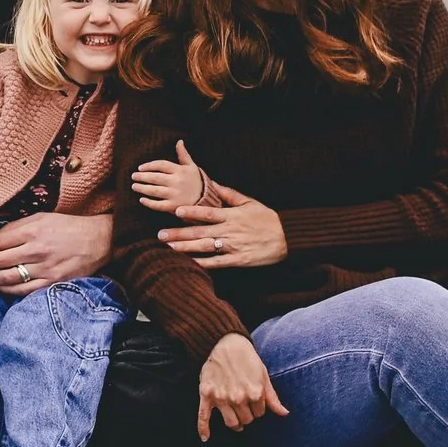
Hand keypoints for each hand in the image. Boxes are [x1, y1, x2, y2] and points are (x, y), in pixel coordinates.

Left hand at [0, 212, 115, 296]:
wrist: (98, 241)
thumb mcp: (41, 218)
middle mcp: (36, 251)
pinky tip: (0, 286)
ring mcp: (44, 269)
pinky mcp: (52, 283)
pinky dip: (7, 289)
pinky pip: (23, 291)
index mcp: (32, 231)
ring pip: (7, 278)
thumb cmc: (68, 226)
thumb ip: (15, 227)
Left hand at [130, 141, 209, 212]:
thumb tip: (179, 141)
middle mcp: (177, 182)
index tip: (140, 168)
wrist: (207, 200)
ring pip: (154, 190)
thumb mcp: (192, 167)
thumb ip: (183, 155)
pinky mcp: (174, 206)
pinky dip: (148, 203)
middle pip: (154, 177)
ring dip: (142, 188)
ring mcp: (175, 195)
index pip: (160, 165)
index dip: (149, 166)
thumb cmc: (197, 181)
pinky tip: (141, 200)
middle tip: (133, 176)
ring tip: (134, 186)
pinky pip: (158, 205)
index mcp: (180, 171)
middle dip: (142, 176)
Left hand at [155, 181, 287, 268]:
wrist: (287, 238)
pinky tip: (188, 263)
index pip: (208, 213)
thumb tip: (212, 183)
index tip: (175, 211)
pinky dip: (202, 264)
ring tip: (168, 247)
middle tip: (160, 234)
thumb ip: (229, 194)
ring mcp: (233, 247)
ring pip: (205, 248)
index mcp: (232, 216)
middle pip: (200, 232)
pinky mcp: (237, 260)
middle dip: (179, 233)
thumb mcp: (249, 202)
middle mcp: (230, 231)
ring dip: (185, 248)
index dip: (191, 212)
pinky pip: (216, 263)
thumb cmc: (267, 219)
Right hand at [197, 334, 287, 440]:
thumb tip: (284, 413)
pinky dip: (203, 429)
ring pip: (231, 423)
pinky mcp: (207, 395)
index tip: (254, 400)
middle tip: (245, 406)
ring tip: (236, 421)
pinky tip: (205, 437)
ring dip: (235, 424)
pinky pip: (203, 416)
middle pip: (246, 420)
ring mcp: (221, 398)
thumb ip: (272, 397)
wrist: (224, 342)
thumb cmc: (246, 357)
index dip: (258, 407)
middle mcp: (238, 398)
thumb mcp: (263, 375)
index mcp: (254, 393)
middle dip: (248, 415)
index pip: (260, 413)